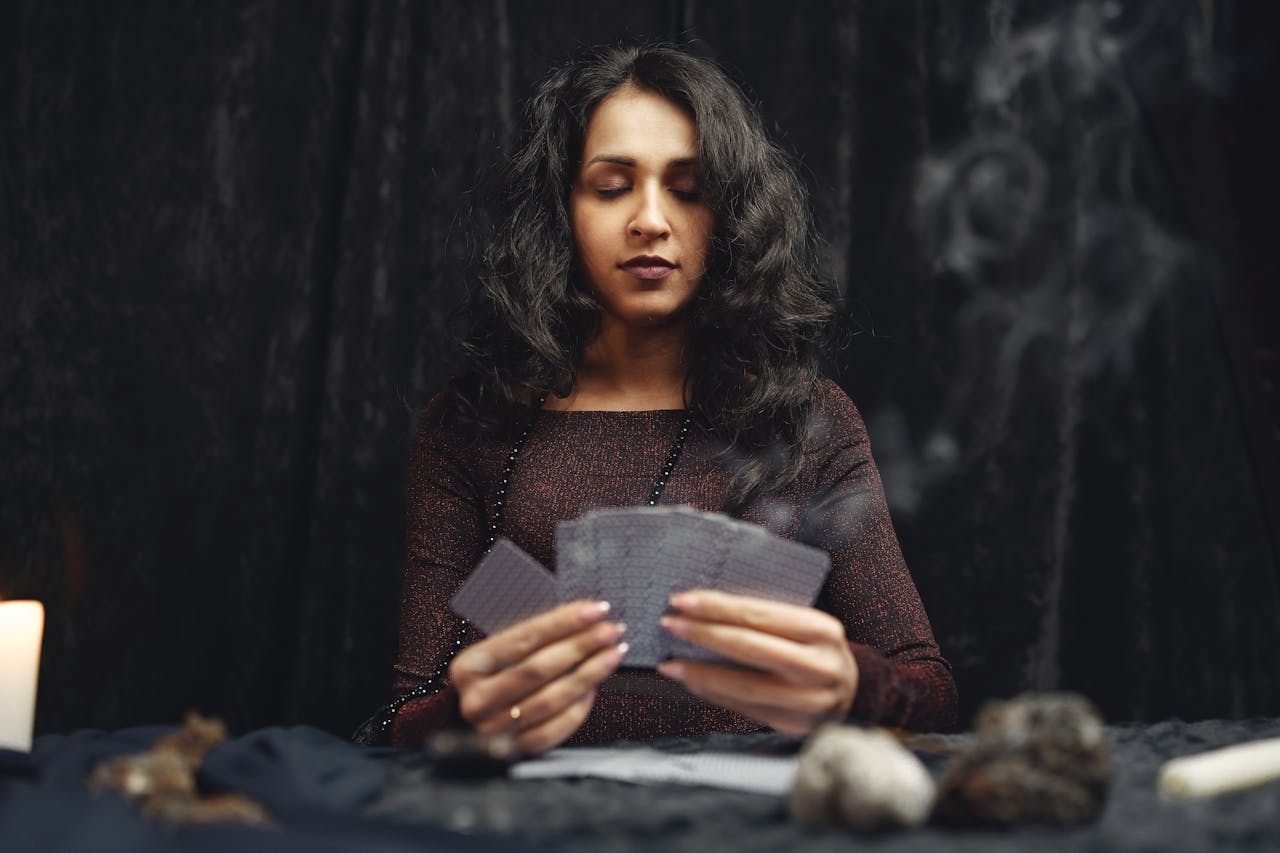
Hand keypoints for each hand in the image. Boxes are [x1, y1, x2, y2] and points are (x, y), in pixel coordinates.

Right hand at [449, 600, 627, 752]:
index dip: (563, 622)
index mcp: (468, 666)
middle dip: (581, 646)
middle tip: (610, 631)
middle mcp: (476, 699)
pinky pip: (554, 730)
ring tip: (612, 654)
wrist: (480, 716)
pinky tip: (594, 687)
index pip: (523, 638)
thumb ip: (533, 638)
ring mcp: (493, 729)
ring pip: (550, 700)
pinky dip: (578, 708)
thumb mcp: (501, 652)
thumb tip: (583, 617)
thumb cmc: (497, 674)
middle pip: (538, 669)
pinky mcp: (514, 750)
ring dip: (588, 674)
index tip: (595, 610)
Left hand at [656, 590, 857, 736]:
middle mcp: (818, 666)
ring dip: (701, 673)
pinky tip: (694, 682)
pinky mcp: (794, 725)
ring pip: (745, 686)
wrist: (853, 692)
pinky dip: (714, 695)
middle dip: (703, 634)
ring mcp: (809, 701)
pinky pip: (745, 709)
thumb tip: (704, 609)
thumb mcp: (805, 626)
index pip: (759, 614)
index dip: (717, 607)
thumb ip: (766, 619)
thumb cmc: (817, 650)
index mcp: (820, 630)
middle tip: (671, 624)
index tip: (683, 600)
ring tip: (671, 664)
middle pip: (750, 648)